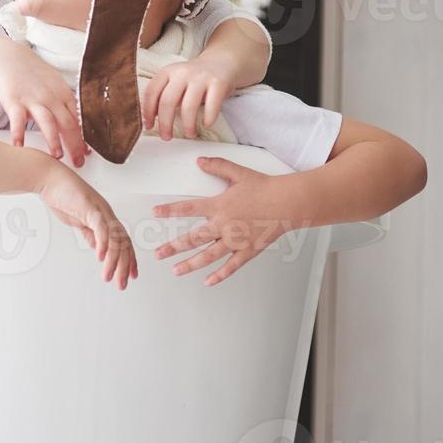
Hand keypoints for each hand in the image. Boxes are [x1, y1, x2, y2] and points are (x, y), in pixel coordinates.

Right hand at [0, 41, 89, 166]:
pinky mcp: (14, 101)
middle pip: (67, 124)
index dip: (84, 138)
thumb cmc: (34, 74)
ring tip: (57, 156)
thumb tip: (78, 122)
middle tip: (78, 163)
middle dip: (75, 145)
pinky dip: (18, 133)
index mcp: (63, 95)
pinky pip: (17, 120)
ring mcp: (33, 100)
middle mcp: (51, 98)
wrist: (10, 58)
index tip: (88, 154)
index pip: (78, 120)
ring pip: (47, 122)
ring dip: (53, 140)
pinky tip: (18, 145)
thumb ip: (66, 103)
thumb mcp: (56, 85)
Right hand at [35, 163, 137, 290]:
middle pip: (123, 243)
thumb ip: (90, 233)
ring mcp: (99, 210)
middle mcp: (107, 214)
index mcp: (105, 218)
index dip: (129, 259)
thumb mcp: (79, 221)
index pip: (123, 241)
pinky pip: (100, 228)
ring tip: (108, 277)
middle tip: (122, 284)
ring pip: (114, 239)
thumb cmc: (62, 196)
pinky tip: (100, 257)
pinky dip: (103, 243)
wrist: (49, 179)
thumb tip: (98, 248)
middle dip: (125, 266)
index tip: (131, 275)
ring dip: (113, 261)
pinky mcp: (89, 207)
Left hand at [141, 57, 236, 140]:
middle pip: (167, 101)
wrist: (221, 62)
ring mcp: (201, 77)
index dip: (147, 111)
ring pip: (188, 106)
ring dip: (188, 125)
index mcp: (168, 71)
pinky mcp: (218, 83)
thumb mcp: (175, 81)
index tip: (148, 126)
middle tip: (166, 137)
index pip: (152, 92)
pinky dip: (208, 119)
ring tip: (190, 133)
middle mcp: (183, 72)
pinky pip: (211, 106)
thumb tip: (150, 118)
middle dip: (165, 123)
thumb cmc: (194, 79)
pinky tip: (206, 124)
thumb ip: (163, 96)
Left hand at [151, 156, 288, 286]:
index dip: (170, 210)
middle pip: (193, 238)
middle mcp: (225, 225)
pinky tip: (208, 281)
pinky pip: (231, 266)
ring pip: (208, 256)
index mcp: (220, 206)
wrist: (288, 203)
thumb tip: (199, 160)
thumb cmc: (264, 187)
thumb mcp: (238, 173)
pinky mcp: (248, 250)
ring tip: (175, 270)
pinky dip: (220, 275)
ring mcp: (236, 241)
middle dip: (173, 247)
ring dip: (190, 264)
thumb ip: (217, 166)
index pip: (188, 208)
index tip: (155, 213)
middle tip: (158, 254)